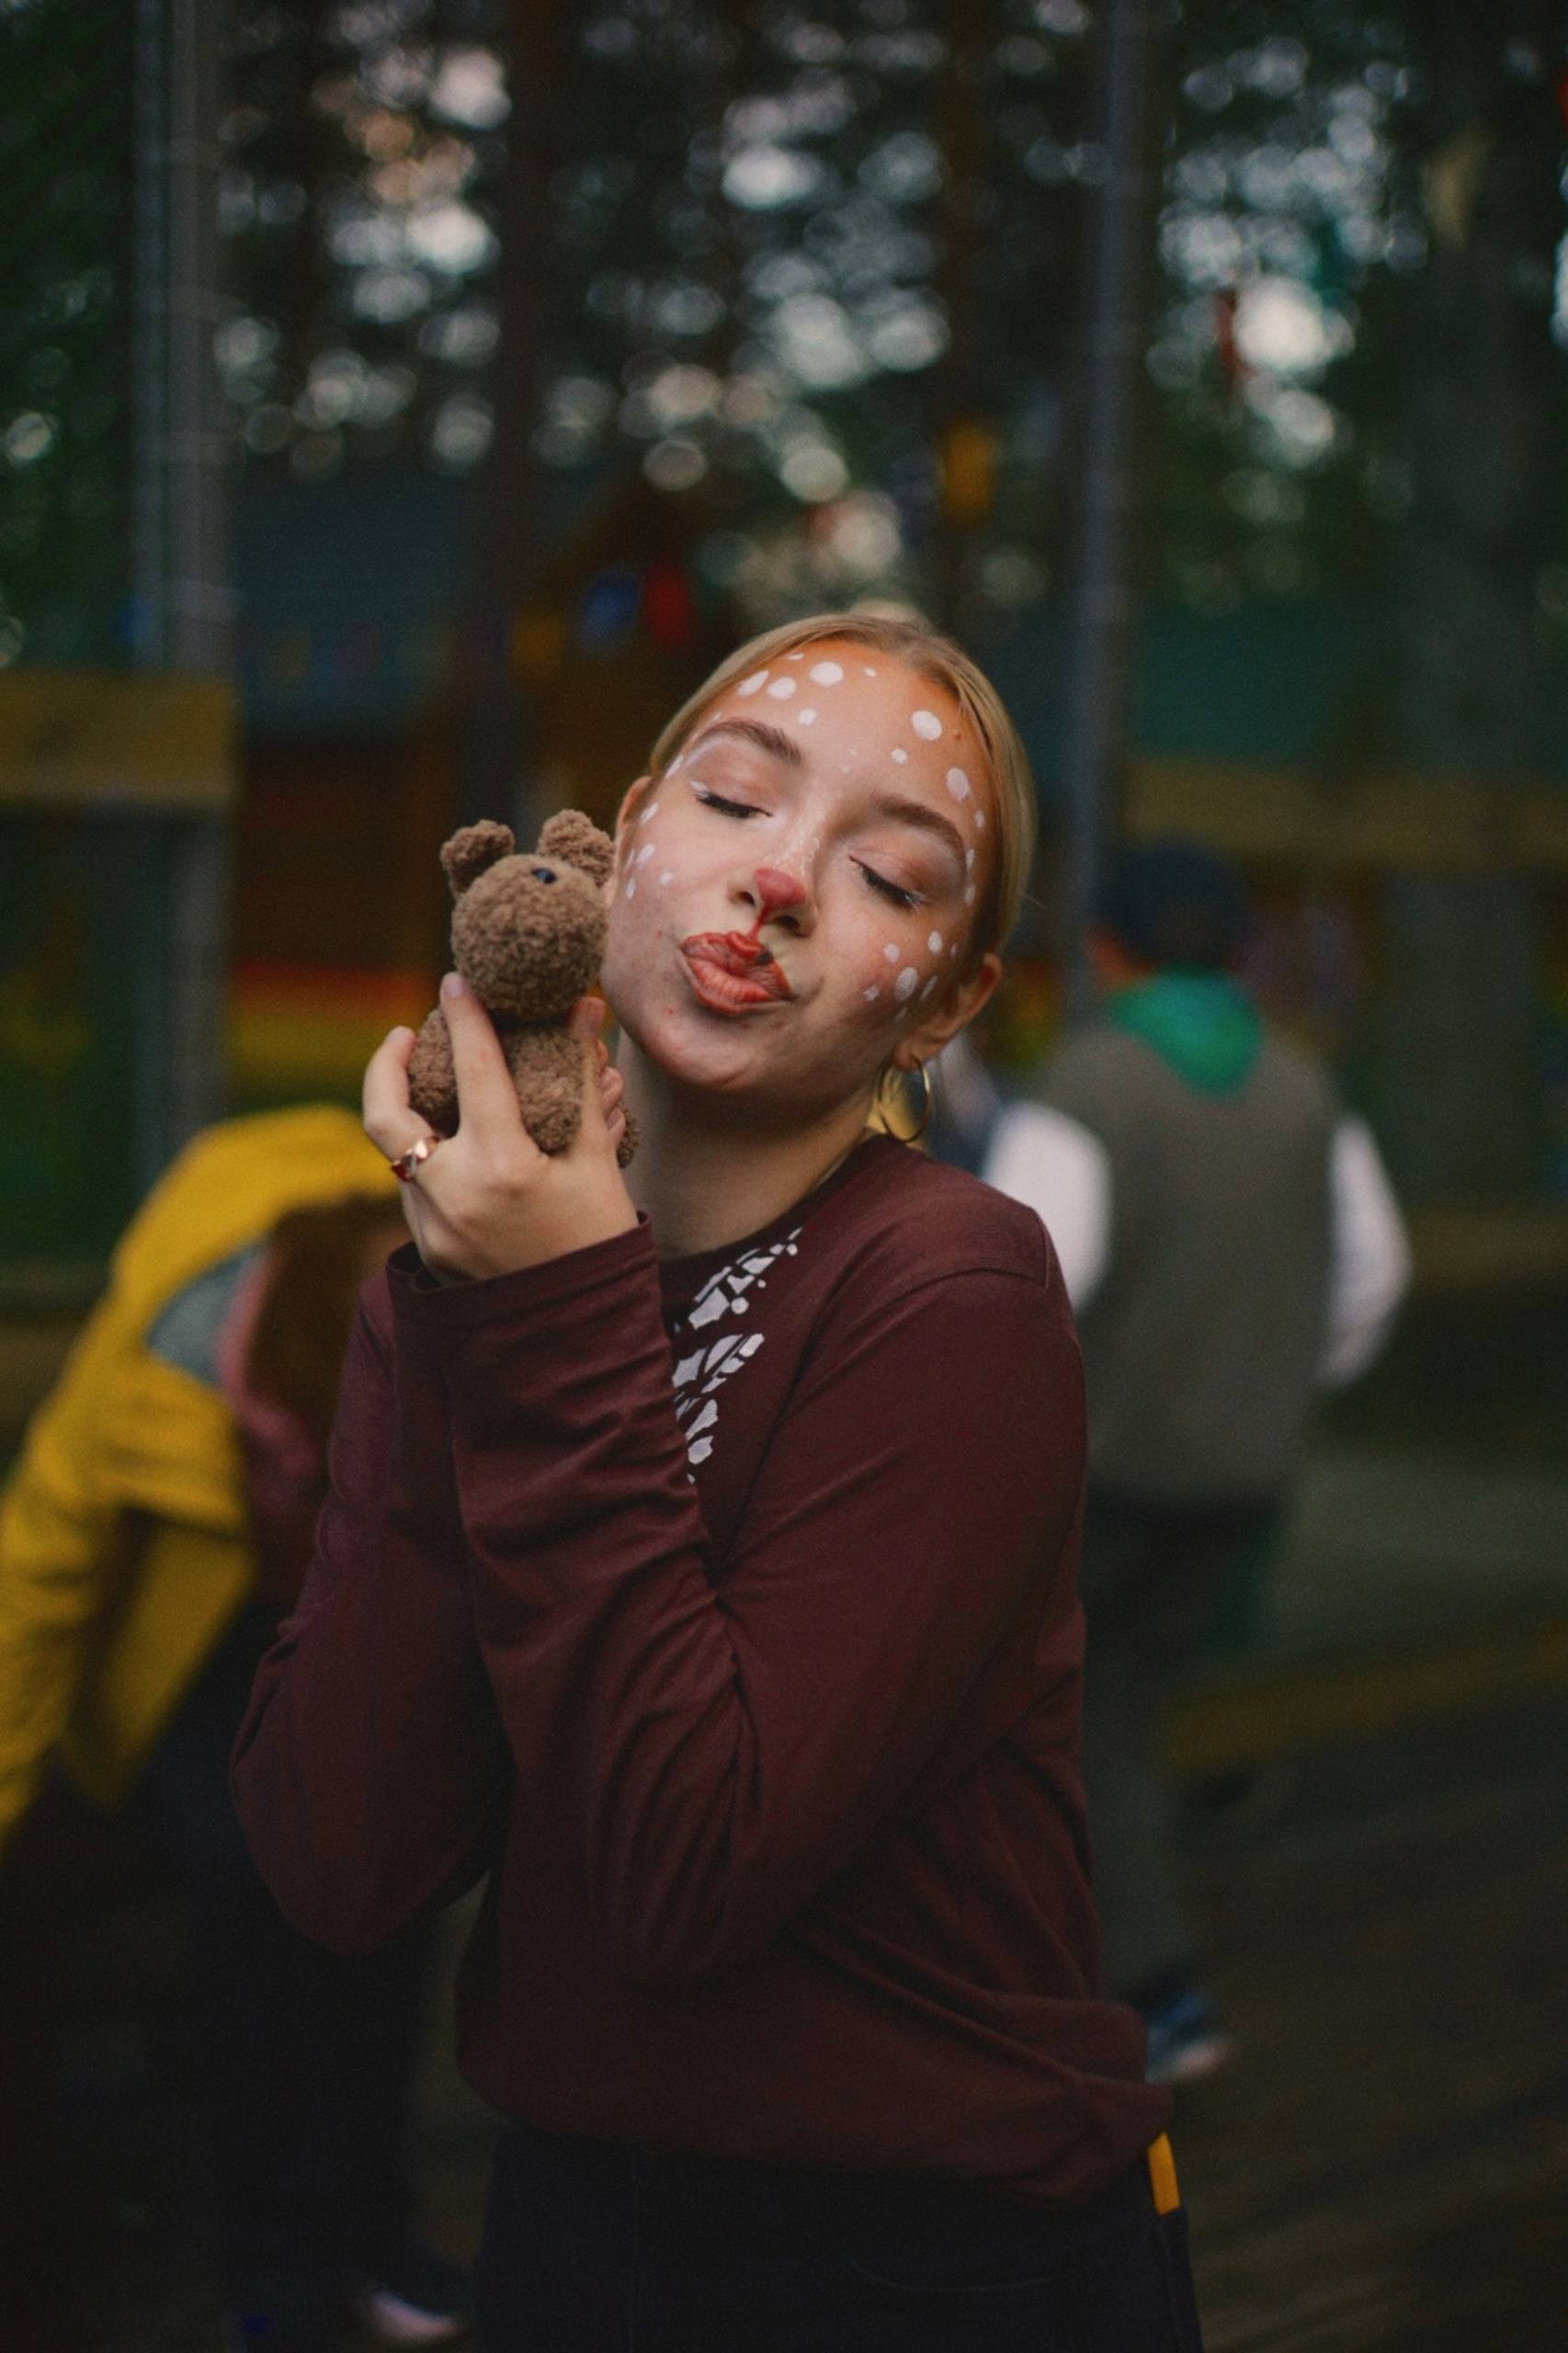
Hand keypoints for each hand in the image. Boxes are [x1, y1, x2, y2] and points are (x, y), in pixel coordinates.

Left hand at [363, 978, 636, 1281]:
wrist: (579, 1336)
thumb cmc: (598, 1242)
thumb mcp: (595, 1160)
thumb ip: (578, 1081)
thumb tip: (581, 1007)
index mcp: (502, 1168)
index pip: (476, 1071)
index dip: (468, 1019)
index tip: (459, 983)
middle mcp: (453, 1196)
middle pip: (385, 1114)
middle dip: (387, 1065)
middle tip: (406, 1034)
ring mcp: (431, 1227)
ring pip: (399, 1153)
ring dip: (414, 1113)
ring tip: (438, 1086)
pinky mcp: (426, 1250)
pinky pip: (415, 1187)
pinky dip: (432, 1157)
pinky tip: (458, 1145)